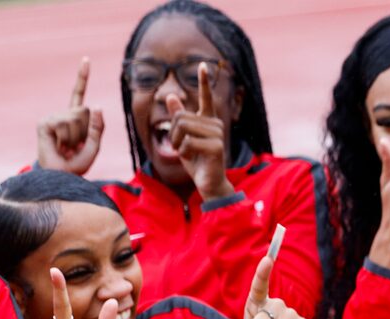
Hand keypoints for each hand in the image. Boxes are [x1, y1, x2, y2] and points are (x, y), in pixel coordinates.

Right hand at [37, 57, 104, 174]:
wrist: (58, 178)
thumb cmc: (75, 166)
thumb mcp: (94, 148)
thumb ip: (98, 128)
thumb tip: (97, 105)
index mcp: (75, 119)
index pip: (79, 95)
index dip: (82, 77)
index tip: (86, 59)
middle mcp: (63, 115)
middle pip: (85, 111)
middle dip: (86, 132)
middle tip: (74, 147)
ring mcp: (53, 118)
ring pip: (76, 118)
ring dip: (76, 138)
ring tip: (66, 148)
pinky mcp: (45, 123)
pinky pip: (65, 124)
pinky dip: (66, 139)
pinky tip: (58, 146)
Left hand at [165, 63, 234, 200]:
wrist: (208, 183)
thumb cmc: (196, 161)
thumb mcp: (182, 138)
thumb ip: (178, 118)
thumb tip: (171, 96)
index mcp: (209, 120)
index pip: (206, 98)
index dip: (203, 82)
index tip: (203, 65)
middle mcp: (216, 124)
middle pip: (181, 117)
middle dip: (174, 134)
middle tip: (181, 147)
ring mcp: (218, 134)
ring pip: (183, 128)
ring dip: (178, 143)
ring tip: (187, 153)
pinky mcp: (216, 146)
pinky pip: (188, 142)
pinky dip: (184, 152)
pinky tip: (194, 159)